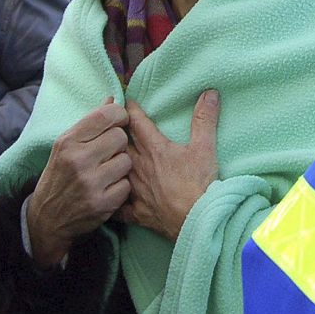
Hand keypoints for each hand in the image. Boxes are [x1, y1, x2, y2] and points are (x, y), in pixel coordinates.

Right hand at [26, 100, 130, 267]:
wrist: (47, 217)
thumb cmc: (59, 175)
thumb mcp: (65, 145)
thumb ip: (89, 124)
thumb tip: (112, 100)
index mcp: (68, 141)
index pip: (105, 115)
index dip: (119, 115)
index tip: (120, 121)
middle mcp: (78, 160)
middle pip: (120, 137)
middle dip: (119, 144)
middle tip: (110, 152)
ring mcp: (91, 183)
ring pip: (126, 161)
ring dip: (121, 166)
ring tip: (107, 171)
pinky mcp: (102, 204)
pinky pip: (126, 185)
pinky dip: (120, 187)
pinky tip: (107, 188)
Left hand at [121, 90, 219, 242]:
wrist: (197, 220)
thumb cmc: (199, 184)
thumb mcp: (205, 148)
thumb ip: (204, 119)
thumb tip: (210, 92)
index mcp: (154, 149)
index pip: (136, 122)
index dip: (129, 109)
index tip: (123, 99)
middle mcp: (139, 167)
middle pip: (119, 144)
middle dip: (114, 131)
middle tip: (109, 123)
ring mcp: (135, 190)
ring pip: (114, 170)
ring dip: (110, 161)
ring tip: (105, 154)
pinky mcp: (136, 211)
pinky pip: (117, 205)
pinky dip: (111, 199)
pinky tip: (106, 196)